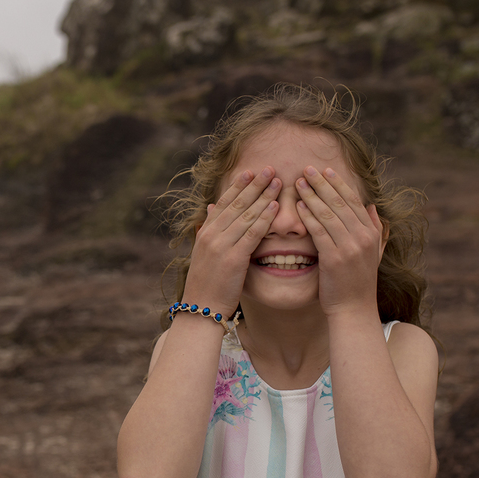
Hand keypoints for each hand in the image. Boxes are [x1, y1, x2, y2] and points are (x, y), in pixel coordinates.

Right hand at [181, 167, 280, 317]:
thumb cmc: (205, 284)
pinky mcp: (233, 259)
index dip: (238, 186)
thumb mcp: (203, 253)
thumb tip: (211, 209)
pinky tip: (275, 207)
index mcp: (205, 233)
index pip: (224, 202)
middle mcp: (211, 235)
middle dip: (254, 185)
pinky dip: (264, 218)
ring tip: (278, 182)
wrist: (200, 308)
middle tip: (269, 168)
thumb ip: (208, 230)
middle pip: (236, 203)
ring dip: (264, 196)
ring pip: (246, 214)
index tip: (250, 171)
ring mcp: (221, 246)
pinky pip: (252, 233)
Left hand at [294, 166, 384, 316]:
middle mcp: (364, 237)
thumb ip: (375, 230)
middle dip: (323, 183)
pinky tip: (299, 206)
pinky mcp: (335, 258)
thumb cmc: (357, 282)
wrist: (354, 309)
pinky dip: (309, 217)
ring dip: (313, 195)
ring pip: (329, 214)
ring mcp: (351, 247)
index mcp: (372, 233)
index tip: (325, 170)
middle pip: (341, 202)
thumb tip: (372, 208)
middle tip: (308, 168)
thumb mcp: (373, 253)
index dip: (339, 184)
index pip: (354, 201)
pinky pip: (320, 231)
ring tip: (299, 182)